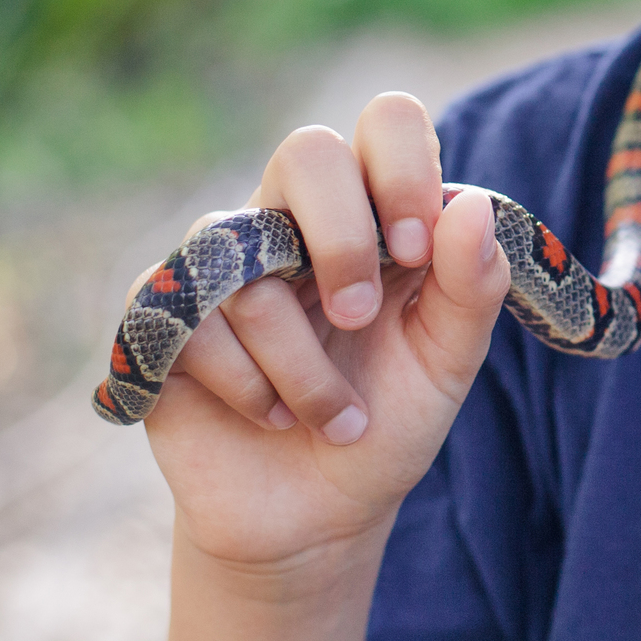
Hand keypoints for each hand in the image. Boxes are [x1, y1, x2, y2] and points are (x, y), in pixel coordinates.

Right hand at [140, 91, 513, 574]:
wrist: (313, 517)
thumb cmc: (388, 423)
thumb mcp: (446, 364)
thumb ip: (470, 287)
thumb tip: (471, 206)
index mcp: (378, 213)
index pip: (388, 122)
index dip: (401, 168)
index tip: (416, 247)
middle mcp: (299, 221)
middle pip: (306, 151)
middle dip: (340, 237)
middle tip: (359, 317)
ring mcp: (230, 263)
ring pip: (252, 267)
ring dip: (304, 365)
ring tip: (334, 419)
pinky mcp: (169, 314)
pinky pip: (196, 322)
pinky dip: (247, 385)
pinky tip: (270, 416)